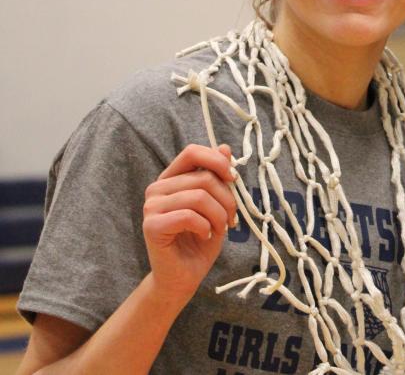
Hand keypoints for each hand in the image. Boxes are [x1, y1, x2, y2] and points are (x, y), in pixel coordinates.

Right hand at [142, 144, 237, 301]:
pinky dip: (205, 226)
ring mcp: (151, 207)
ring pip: (199, 197)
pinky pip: (188, 216)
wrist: (184, 277)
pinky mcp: (151, 226)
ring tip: (219, 229)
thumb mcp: (217, 205)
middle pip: (204, 178)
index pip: (193, 152)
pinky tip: (205, 236)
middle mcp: (157, 189)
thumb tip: (225, 147)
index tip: (233, 180)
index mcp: (172, 179)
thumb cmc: (201, 239)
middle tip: (230, 219)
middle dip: (227, 200)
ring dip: (219, 216)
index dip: (218, 161)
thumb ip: (218, 177)